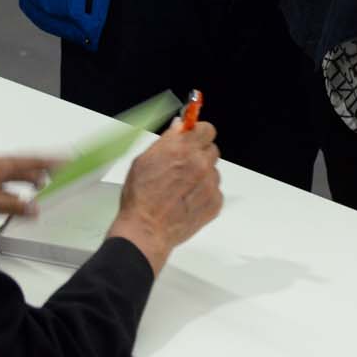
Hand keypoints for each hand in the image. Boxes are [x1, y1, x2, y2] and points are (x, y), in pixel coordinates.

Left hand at [0, 154, 56, 216]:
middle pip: (20, 169)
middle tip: (54, 179)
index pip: (30, 161)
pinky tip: (9, 201)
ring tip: (35, 192)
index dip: (49, 162)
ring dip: (23, 183)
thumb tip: (34, 209)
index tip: (64, 162)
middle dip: (38, 174)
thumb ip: (11, 205)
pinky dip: (8, 192)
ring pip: (8, 177)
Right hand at [108, 119, 222, 275]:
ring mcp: (209, 184)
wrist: (147, 229)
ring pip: (213, 171)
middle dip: (199, 154)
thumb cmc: (141, 196)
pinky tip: (187, 200)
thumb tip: (180, 128)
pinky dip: (204, 194)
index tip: (194, 138)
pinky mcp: (215, 202)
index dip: (199, 133)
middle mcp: (199, 163)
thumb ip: (167, 140)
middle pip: (211, 149)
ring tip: (182, 188)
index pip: (206, 129)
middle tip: (184, 166)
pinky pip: (215, 191)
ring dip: (202, 175)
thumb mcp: (144, 159)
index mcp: (181, 148)